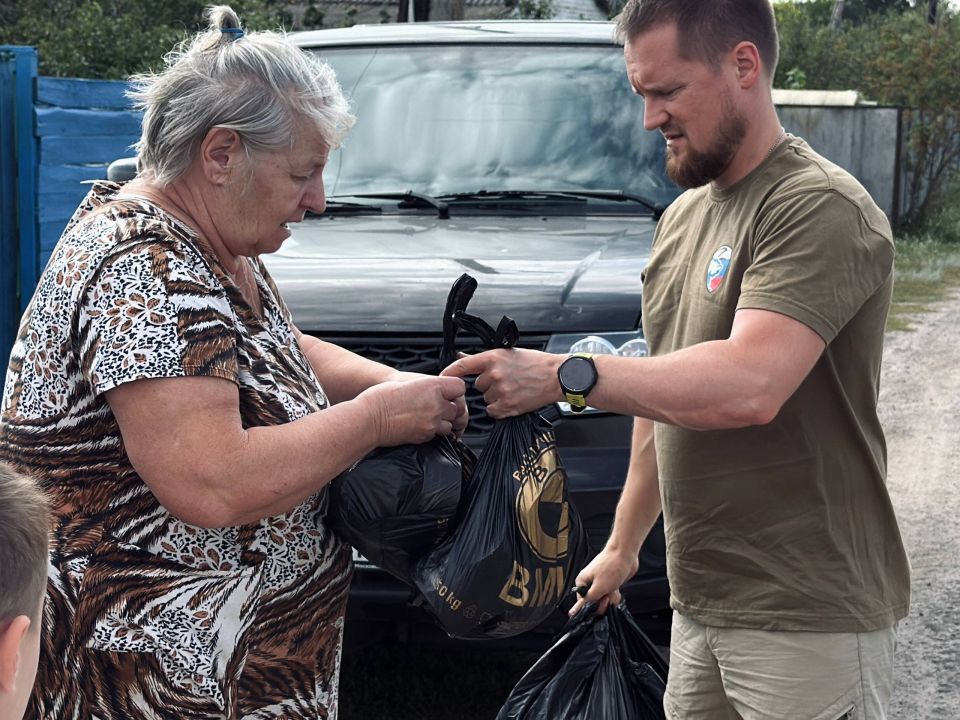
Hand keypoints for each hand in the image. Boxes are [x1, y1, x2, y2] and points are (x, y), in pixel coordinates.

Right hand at [359, 375, 466, 445]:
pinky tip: (418, 425)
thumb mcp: (409, 383)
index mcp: (432, 386)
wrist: (369, 418)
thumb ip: (428, 387)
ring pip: (450, 423)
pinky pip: (437, 434)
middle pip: (457, 407)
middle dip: (448, 407)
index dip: (453, 390)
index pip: (460, 387)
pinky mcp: (426, 436)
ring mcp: (432, 422)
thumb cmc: (382, 397)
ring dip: (442, 421)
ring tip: (425, 417)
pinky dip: (432, 431)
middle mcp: (435, 404)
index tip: (446, 392)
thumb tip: (439, 392)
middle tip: (434, 406)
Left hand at [440, 348, 563, 418]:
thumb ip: (482, 359)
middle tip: (507, 380)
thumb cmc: (534, 363)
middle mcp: (494, 374)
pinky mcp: (507, 407)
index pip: (462, 365)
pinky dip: (500, 408)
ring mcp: (500, 392)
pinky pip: (493, 411)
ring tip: (514, 388)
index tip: (442, 377)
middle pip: (477, 385)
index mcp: (493, 358)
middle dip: (488, 384)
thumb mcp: (508, 354)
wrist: (556, 377)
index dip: (449, 372)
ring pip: (486, 399)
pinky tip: (514, 399)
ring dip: (495, 396)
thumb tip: (460, 357)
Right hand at [568, 545, 639, 616]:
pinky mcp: (609, 585)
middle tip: (608, 594)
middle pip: (594, 603)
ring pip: (604, 601)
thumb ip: (587, 601)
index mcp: (582, 583)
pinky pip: (610, 597)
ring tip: (614, 590)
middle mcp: (589, 584)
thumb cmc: (611, 565)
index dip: (593, 606)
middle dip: (604, 602)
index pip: (583, 603)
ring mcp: (600, 584)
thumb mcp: (598, 587)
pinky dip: (615, 596)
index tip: (601, 601)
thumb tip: (573, 611)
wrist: (625, 553)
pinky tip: (617, 590)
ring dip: (611, 599)